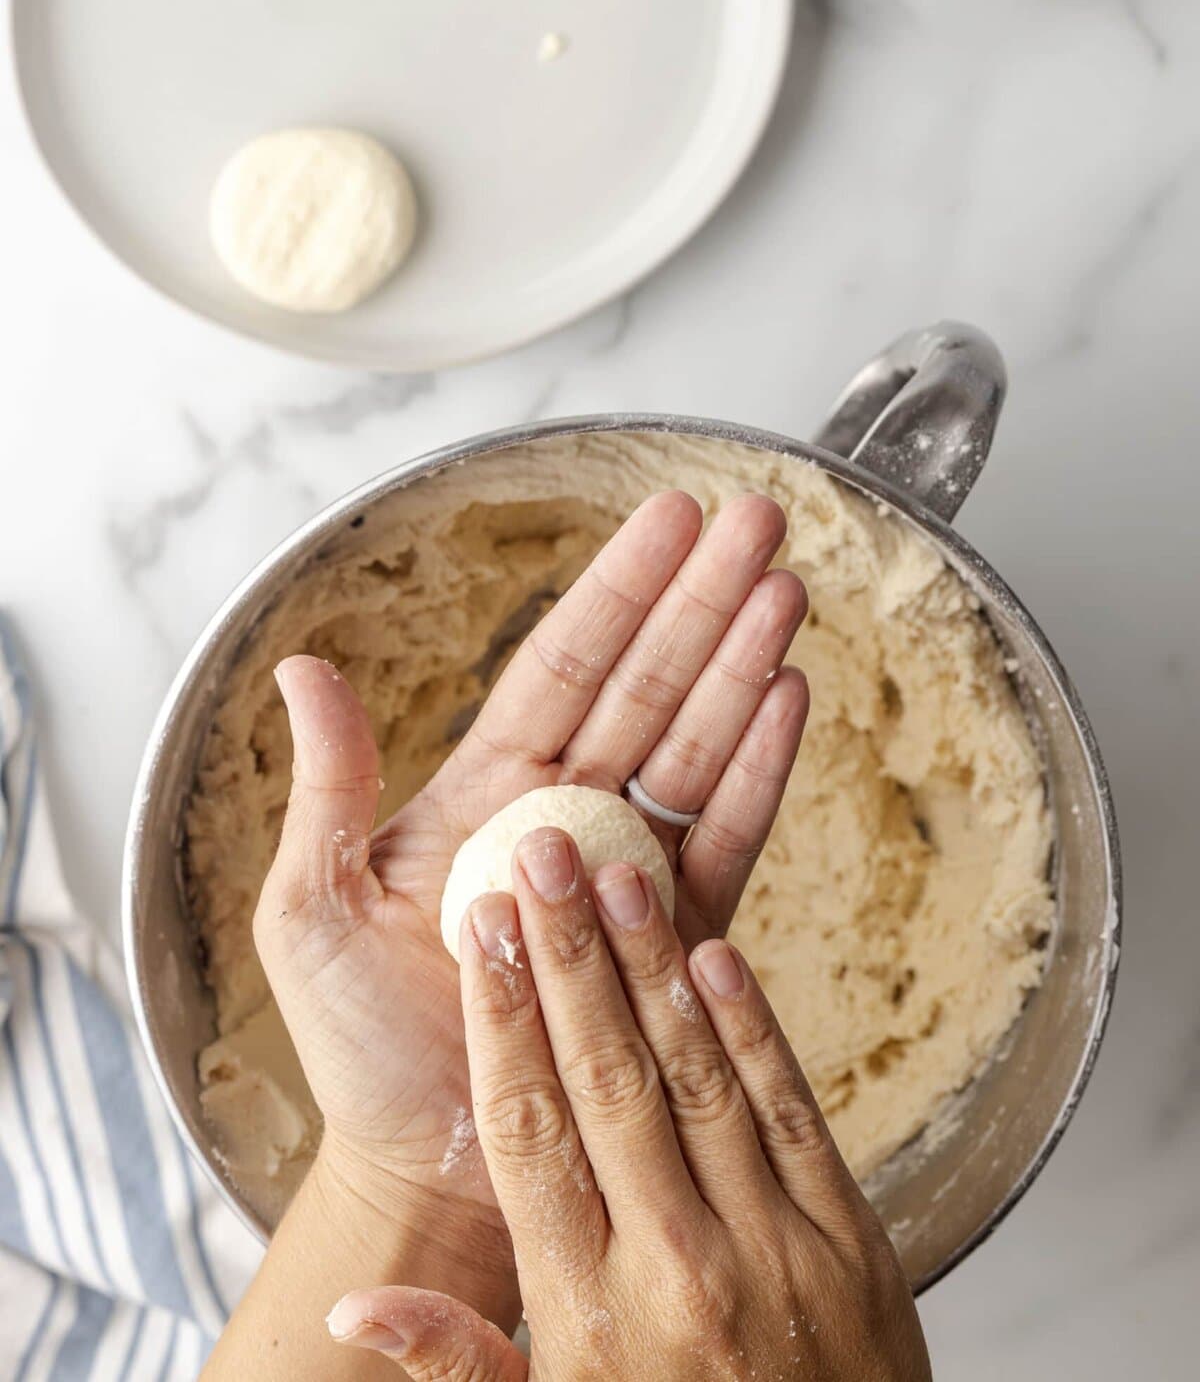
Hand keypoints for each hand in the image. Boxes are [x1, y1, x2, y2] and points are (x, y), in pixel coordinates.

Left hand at [256, 492, 808, 1227]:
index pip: (565, 664)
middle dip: (703, 599)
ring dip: (743, 666)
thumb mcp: (309, 911)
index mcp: (487, 793)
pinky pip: (723, 843)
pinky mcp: (669, 940)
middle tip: (758, 521)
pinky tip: (786, 701)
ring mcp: (625, 873)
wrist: (427, 1171)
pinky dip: (758, 773)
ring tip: (787, 592)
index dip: (619, 588)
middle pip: (648, 684)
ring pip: (696, 746)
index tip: (671, 515)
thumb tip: (305, 669)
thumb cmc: (360, 1047)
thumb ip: (326, 790)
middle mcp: (566, 816)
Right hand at [326, 831, 930, 1380]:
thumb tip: (352, 1314)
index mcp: (586, 1312)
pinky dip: (753, 1029)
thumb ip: (457, 1365)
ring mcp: (773, 1248)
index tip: (483, 933)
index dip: (502, 1022)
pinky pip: (791, 1112)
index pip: (528, 1136)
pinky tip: (715, 954)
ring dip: (652, 967)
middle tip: (540, 854)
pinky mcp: (850, 1240)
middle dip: (568, 958)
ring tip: (617, 874)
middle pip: (608, 1081)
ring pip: (697, 1076)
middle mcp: (676, 1267)